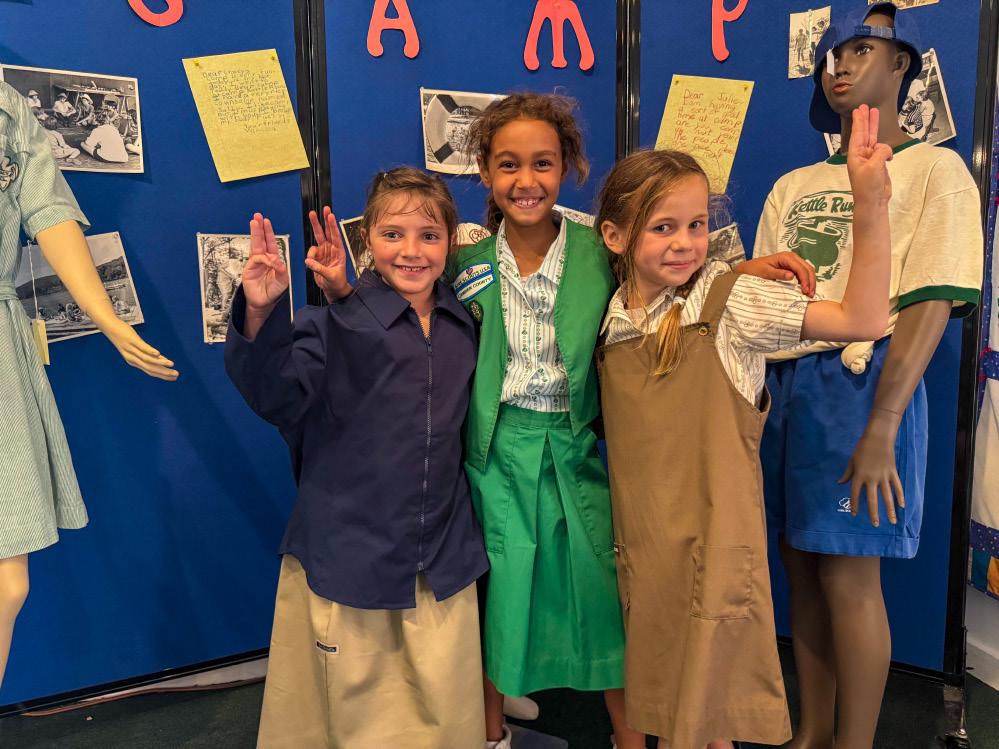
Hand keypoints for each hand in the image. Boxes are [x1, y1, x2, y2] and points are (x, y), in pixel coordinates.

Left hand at [101, 318, 178, 380]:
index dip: (162, 376)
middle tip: (176, 375)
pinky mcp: (132, 340)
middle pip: (150, 369)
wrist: (109, 326)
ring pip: (147, 360)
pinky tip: (158, 353)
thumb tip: (162, 359)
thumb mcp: (136, 346)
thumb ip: (149, 353)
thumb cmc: (124, 336)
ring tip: (171, 364)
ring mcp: (131, 349)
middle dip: (164, 373)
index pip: (150, 371)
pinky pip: (142, 347)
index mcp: (134, 362)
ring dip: (160, 363)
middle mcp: (132, 358)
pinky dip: (150, 351)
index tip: (174, 378)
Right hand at [243, 213, 288, 311]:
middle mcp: (264, 259)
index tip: (266, 222)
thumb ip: (281, 269)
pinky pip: (257, 258)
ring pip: (256, 245)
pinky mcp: (250, 268)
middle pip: (261, 240)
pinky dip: (264, 258)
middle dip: (259, 228)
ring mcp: (256, 262)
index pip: (270, 243)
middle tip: (257, 217)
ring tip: (254, 222)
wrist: (264, 302)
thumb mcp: (283, 280)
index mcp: (273, 260)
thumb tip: (276, 260)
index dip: (268, 232)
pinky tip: (268, 260)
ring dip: (255, 233)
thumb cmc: (274, 291)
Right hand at [305, 206, 351, 302]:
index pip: (335, 236)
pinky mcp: (317, 256)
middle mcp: (332, 249)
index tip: (330, 216)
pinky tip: (312, 262)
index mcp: (339, 252)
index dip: (332, 226)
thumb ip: (319, 268)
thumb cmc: (337, 282)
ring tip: (312, 214)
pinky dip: (310, 255)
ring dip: (315, 225)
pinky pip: (311, 252)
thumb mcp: (331, 276)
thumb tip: (309, 261)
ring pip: (318, 236)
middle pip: (327, 231)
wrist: (332, 289)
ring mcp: (324, 252)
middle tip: (323, 209)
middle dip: (325, 219)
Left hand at [734, 252, 815, 296]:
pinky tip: (805, 290)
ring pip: (807, 271)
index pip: (800, 268)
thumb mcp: (765, 272)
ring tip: (810, 294)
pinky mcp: (792, 267)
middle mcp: (792, 257)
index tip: (805, 292)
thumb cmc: (754, 270)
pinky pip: (803, 273)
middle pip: (807, 268)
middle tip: (810, 295)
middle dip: (811, 281)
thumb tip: (792, 276)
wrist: (748, 269)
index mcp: (786, 257)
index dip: (805, 280)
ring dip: (810, 282)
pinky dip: (806, 281)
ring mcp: (793, 262)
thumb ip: (778, 274)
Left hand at [837, 410, 903, 526]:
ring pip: (887, 496)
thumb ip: (847, 474)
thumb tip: (840, 483)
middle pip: (872, 499)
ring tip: (892, 521)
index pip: (856, 494)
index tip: (855, 515)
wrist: (878, 438)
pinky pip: (897, 487)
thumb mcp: (852, 461)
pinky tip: (902, 506)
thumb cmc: (862, 448)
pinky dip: (900, 496)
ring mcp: (884, 476)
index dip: (855, 505)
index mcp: (859, 475)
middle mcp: (872, 478)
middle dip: (874, 513)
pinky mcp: (893, 472)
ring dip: (890, 509)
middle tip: (875, 525)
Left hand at [846, 105, 892, 206]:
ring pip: (873, 139)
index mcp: (855, 156)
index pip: (857, 135)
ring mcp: (870, 160)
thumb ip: (880, 152)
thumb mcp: (874, 166)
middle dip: (865, 120)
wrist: (874, 202)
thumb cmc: (869, 186)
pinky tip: (889, 153)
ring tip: (875, 113)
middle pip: (864, 133)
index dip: (859, 122)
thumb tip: (886, 150)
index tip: (858, 110)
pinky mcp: (878, 165)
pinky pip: (882, 151)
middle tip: (864, 107)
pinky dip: (886, 148)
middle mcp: (861, 156)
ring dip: (874, 127)